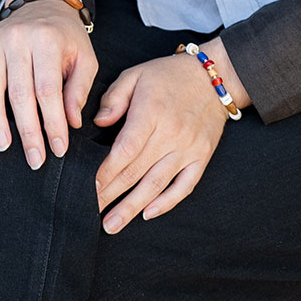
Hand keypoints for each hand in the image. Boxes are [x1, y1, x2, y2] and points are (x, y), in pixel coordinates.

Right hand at [0, 0, 96, 167]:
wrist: (44, 4)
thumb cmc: (66, 39)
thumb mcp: (85, 59)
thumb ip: (79, 90)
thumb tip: (70, 123)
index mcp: (48, 41)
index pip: (48, 90)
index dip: (53, 123)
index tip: (58, 149)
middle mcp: (19, 39)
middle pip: (20, 92)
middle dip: (27, 131)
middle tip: (34, 159)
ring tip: (3, 145)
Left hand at [91, 43, 238, 232]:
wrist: (214, 78)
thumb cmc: (168, 75)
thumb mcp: (135, 75)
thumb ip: (114, 98)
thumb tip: (98, 123)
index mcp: (151, 113)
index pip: (124, 151)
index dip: (104, 173)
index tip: (87, 188)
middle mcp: (171, 135)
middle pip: (136, 172)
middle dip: (110, 195)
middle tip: (89, 212)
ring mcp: (188, 149)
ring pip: (156, 185)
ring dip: (132, 208)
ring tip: (112, 225)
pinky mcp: (202, 157)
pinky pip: (184, 186)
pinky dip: (166, 203)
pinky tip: (147, 214)